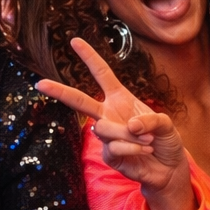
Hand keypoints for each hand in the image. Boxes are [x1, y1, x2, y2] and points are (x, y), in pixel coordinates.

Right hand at [36, 37, 195, 209]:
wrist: (168, 168)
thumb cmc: (165, 140)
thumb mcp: (165, 123)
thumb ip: (150, 120)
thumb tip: (129, 126)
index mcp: (120, 98)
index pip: (102, 74)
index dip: (89, 57)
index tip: (75, 41)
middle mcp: (109, 114)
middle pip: (80, 100)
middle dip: (60, 91)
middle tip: (40, 83)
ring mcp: (107, 135)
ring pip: (104, 129)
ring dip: (129, 135)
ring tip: (148, 141)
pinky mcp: (108, 155)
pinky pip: (113, 147)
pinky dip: (132, 148)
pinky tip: (143, 151)